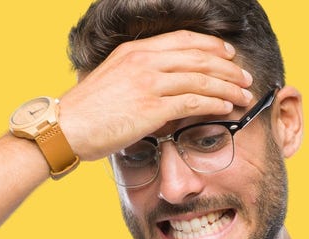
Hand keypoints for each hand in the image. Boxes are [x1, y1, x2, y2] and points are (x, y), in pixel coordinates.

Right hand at [57, 30, 254, 161]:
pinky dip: (214, 103)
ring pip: (201, 78)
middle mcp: (143, 62)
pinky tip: (226, 107)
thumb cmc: (83, 113)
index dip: (211, 45)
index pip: (183, 40)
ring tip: (243, 95)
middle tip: (244, 77)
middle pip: (198, 56)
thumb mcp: (109, 80)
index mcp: (133, 51)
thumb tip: (158, 88)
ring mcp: (148, 83)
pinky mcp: (151, 108)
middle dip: (227, 67)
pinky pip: (193, 102)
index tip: (228, 55)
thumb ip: (135, 76)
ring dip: (227, 86)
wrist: (63, 129)